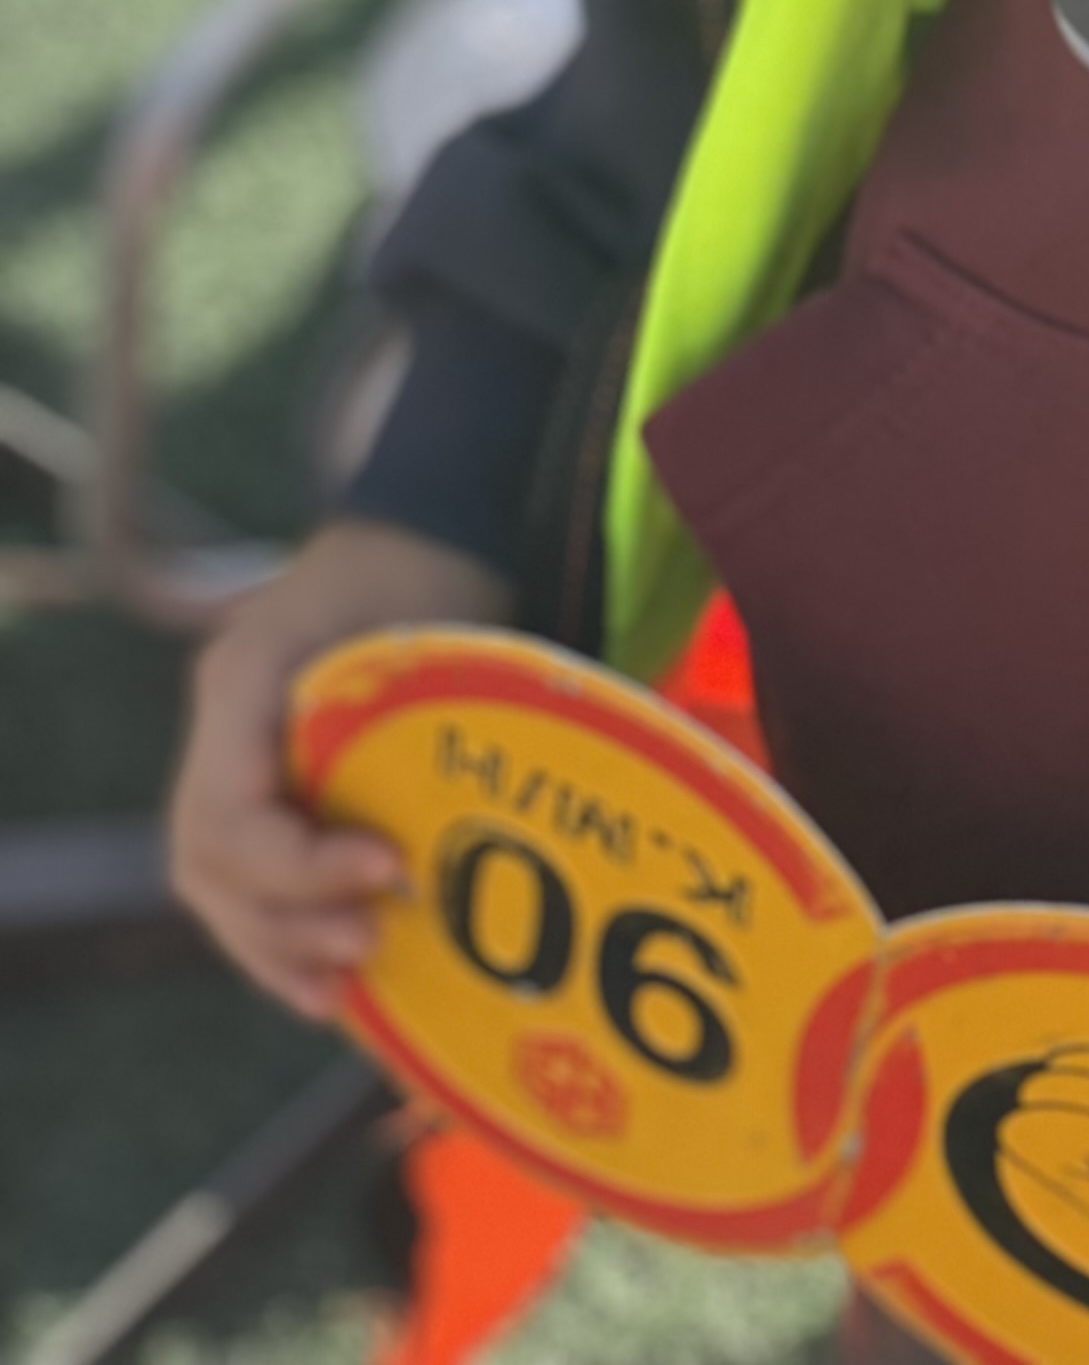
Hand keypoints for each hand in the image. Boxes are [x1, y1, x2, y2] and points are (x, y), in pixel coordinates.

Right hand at [168, 516, 511, 1018]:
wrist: (417, 536)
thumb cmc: (430, 575)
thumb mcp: (425, 626)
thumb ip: (419, 718)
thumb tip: (440, 847)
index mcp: (243, 674)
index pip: (230, 805)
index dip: (297, 862)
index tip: (388, 869)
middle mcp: (218, 722)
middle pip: (209, 860)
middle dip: (285, 919)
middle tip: (368, 945)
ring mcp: (225, 758)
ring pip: (214, 884)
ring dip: (275, 947)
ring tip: (343, 992)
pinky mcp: (255, 791)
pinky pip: (238, 882)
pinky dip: (276, 939)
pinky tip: (325, 989)